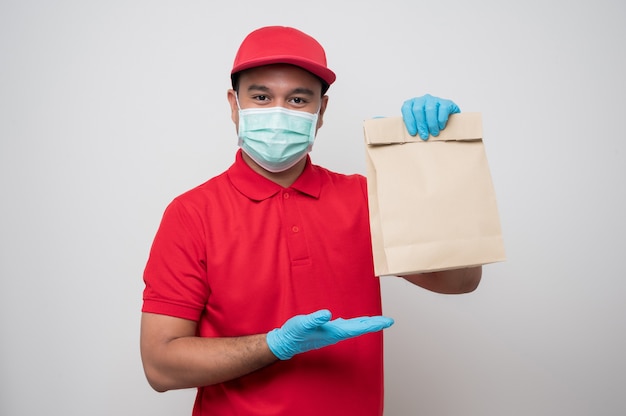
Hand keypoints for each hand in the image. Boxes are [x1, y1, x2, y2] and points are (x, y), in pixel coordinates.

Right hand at [266, 309, 393, 359]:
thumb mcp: (303, 323)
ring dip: (366, 324)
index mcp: (334, 332)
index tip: (387, 322)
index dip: (373, 324)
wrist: (286, 343)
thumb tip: (328, 314)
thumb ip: (315, 319)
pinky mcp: (327, 330)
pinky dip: (354, 323)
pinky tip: (355, 322)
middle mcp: (336, 333)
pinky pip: (346, 326)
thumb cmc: (294, 333)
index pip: (359, 328)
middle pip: (360, 328)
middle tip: (389, 321)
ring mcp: (332, 332)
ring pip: (354, 328)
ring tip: (377, 321)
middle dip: (374, 324)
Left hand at [401, 94, 459, 139]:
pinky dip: (441, 120)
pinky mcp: (446, 102)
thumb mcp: (419, 124)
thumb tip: (413, 136)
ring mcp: (434, 99)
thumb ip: (414, 127)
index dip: (409, 121)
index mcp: (413, 103)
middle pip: (418, 109)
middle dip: (421, 125)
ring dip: (431, 124)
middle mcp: (423, 99)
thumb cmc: (429, 123)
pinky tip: (441, 127)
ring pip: (430, 109)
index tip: (413, 133)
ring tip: (434, 133)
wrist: (448, 119)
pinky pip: (443, 109)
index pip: (406, 108)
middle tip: (424, 136)